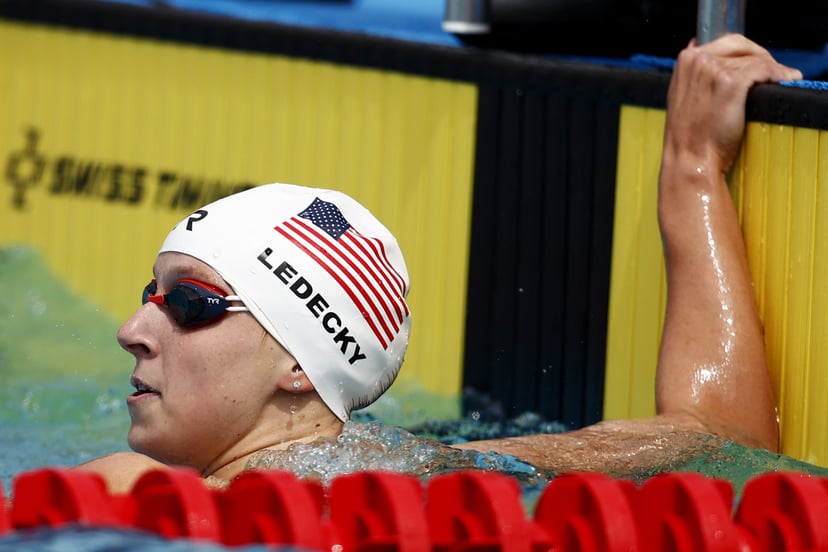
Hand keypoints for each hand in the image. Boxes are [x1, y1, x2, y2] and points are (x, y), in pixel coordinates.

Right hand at [663, 34, 801, 175]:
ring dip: (772, 69)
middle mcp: (698, 60)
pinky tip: (786, 80)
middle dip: (760, 56)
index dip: (744, 54)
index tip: (756, 65)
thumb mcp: (682, 98)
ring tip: (781, 80)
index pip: (724, 44)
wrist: (689, 158)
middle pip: (741, 46)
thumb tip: (708, 56)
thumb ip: (695, 76)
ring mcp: (714, 70)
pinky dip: (779, 74)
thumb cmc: (688, 137)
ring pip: (755, 59)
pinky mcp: (732, 82)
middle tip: (772, 71)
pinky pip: (765, 69)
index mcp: (685, 61)